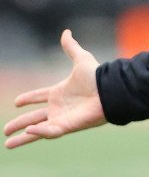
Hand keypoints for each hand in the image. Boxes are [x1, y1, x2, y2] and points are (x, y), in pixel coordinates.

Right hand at [4, 29, 106, 148]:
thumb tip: (66, 32)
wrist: (109, 89)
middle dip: (20, 123)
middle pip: (34, 117)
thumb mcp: (81, 59)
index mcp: (60, 92)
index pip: (39, 97)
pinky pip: (50, 131)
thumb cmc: (97, 76)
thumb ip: (71, 47)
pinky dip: (39, 132)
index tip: (17, 101)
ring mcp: (62, 118)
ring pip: (37, 130)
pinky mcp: (67, 126)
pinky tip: (29, 130)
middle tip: (6, 130)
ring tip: (8, 145)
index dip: (28, 99)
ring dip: (23, 138)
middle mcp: (59, 107)